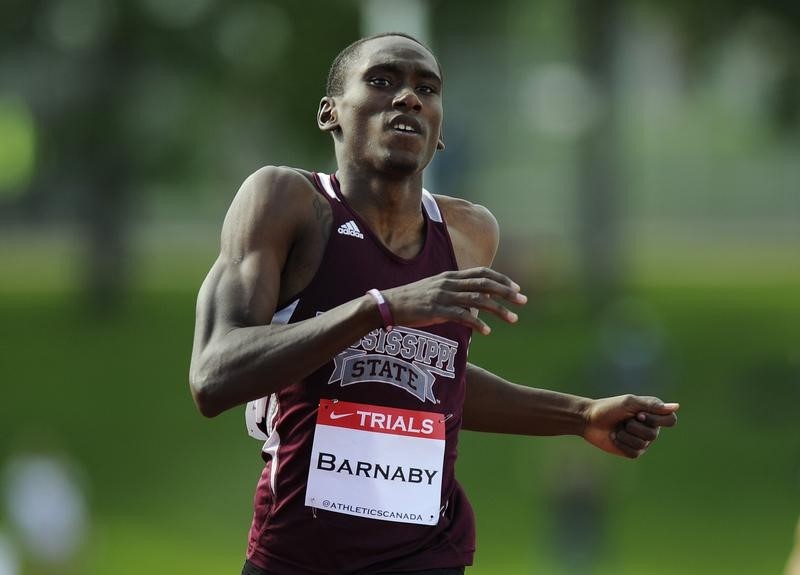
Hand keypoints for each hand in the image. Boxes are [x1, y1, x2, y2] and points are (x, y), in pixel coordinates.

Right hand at [382, 267, 526, 334]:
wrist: (389, 304)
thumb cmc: (413, 300)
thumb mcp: (436, 289)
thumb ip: (456, 292)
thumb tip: (477, 301)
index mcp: (450, 276)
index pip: (482, 272)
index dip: (501, 279)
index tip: (516, 288)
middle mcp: (449, 283)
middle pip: (485, 284)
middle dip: (506, 292)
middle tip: (523, 301)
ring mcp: (443, 296)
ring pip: (478, 300)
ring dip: (498, 309)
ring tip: (513, 319)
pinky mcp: (436, 310)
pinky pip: (461, 316)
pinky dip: (477, 323)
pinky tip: (487, 331)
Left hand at [582, 395, 678, 458]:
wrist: (589, 420)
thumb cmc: (608, 407)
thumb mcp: (629, 402)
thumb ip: (651, 405)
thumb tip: (676, 407)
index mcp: (652, 413)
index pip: (670, 420)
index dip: (656, 419)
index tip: (639, 414)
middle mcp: (650, 428)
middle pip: (654, 434)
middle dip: (634, 427)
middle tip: (624, 420)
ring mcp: (642, 441)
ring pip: (643, 443)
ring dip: (626, 435)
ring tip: (617, 428)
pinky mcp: (632, 451)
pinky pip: (634, 452)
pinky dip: (621, 443)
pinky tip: (613, 437)